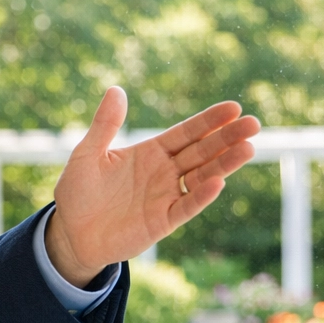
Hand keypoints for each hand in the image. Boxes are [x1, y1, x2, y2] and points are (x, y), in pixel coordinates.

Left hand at [45, 86, 258, 286]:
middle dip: (227, 138)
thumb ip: (104, 125)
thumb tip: (115, 89)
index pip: (187, 133)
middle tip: (253, 124)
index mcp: (151, 152)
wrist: (70, 233)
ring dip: (225, 164)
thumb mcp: (87, 154)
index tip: (233, 108)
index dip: (209, 122)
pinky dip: (201, 196)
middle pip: (202, 152)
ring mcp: (167, 196)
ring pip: (203, 177)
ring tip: (249, 148)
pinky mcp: (163, 221)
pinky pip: (186, 206)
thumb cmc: (77, 192)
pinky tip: (217, 183)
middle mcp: (165, 172)